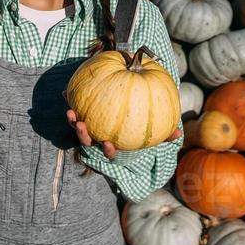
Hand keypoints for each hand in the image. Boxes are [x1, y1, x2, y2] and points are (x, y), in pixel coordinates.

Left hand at [66, 111, 182, 160]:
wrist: (124, 116)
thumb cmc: (139, 128)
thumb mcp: (151, 131)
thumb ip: (164, 133)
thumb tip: (178, 133)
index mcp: (112, 145)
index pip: (109, 152)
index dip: (107, 150)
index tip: (108, 144)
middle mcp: (98, 138)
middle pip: (87, 142)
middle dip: (82, 136)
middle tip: (82, 126)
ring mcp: (88, 128)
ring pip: (77, 128)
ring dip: (73, 121)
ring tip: (71, 111)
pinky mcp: (82, 115)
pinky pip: (75, 108)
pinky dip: (70, 101)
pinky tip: (66, 92)